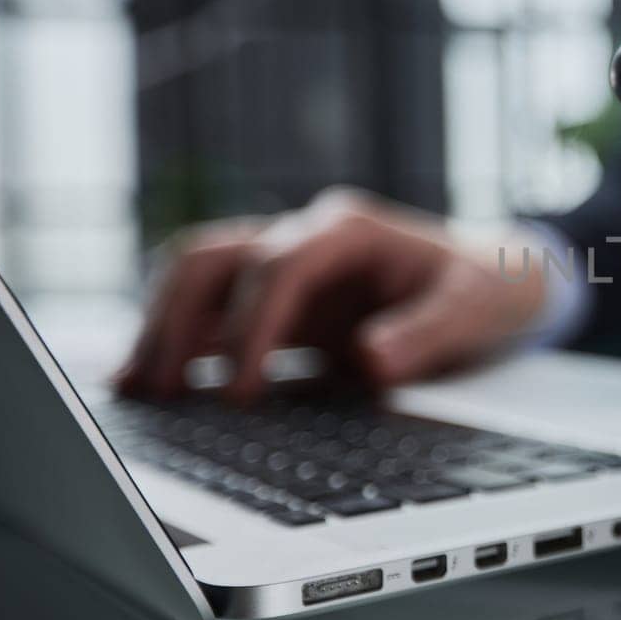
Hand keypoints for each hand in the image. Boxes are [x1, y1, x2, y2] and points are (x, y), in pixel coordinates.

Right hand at [115, 189, 547, 400]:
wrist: (486, 280)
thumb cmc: (480, 288)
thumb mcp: (472, 308)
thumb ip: (426, 333)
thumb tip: (370, 360)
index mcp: (350, 230)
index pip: (279, 264)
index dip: (253, 325)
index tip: (241, 388)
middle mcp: (306, 235)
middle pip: (216, 257)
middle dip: (181, 319)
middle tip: (162, 390)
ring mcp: (283, 262)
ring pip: (198, 276)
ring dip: (162, 327)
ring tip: (134, 389)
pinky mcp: (274, 297)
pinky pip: (209, 308)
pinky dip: (174, 340)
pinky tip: (144, 384)